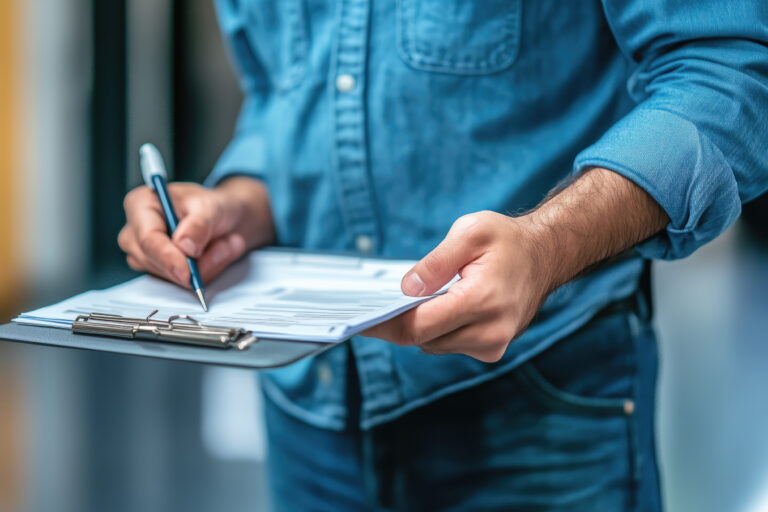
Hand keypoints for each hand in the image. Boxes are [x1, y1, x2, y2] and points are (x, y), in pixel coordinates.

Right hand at [118, 176, 274, 286]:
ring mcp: (146, 254)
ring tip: (225, 243)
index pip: (147, 239)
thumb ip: (199, 225)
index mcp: (141, 204)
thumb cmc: (213, 207)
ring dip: (205, 265)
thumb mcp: (212, 207)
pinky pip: (182, 283)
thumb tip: (184, 247)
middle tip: (227, 245)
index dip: (167, 258)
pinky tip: (217, 254)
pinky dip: (206, 272)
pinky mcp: (160, 271)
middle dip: (191, 262)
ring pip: (170, 276)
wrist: (227, 219)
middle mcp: (136, 232)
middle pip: (153, 261)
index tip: (187, 273)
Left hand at [363, 168, 668, 361]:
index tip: (358, 321)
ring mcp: (493, 345)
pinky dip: (437, 329)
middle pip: (423, 339)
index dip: (384, 325)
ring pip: (434, 344)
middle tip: (376, 304)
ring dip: (420, 325)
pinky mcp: (492, 349)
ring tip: (419, 297)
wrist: (545, 256)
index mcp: (482, 301)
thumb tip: (406, 290)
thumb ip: (435, 262)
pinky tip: (440, 306)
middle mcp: (490, 331)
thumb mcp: (470, 231)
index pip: (419, 326)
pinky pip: (448, 344)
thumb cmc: (507, 241)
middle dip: (398, 322)